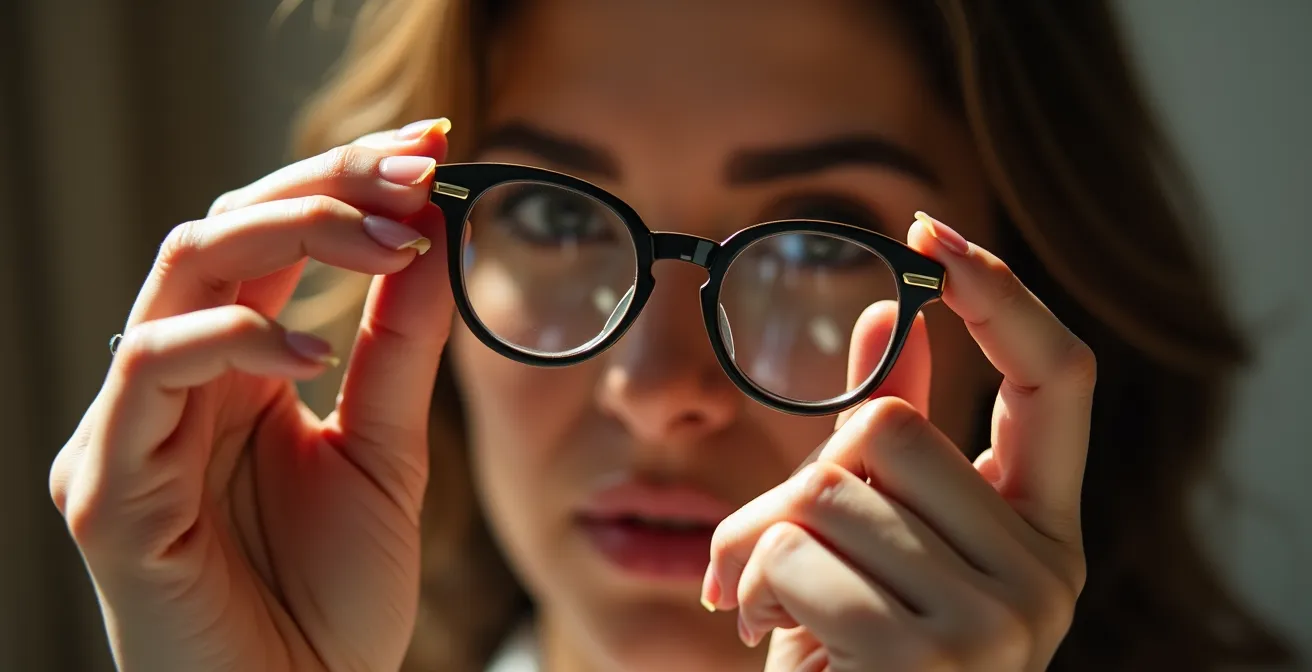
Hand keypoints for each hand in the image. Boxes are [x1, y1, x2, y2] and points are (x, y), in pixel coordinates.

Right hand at [49, 119, 453, 671]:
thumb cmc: (331, 598)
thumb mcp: (386, 449)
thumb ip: (398, 347)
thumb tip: (433, 232)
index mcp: (232, 370)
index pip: (270, 238)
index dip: (345, 178)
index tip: (435, 144)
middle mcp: (173, 384)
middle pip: (223, 229)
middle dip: (326, 183)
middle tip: (420, 166)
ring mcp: (132, 430)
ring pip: (179, 273)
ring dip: (292, 234)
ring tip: (391, 241)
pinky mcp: (109, 488)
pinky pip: (149, 372)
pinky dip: (235, 342)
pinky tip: (313, 354)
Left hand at [702, 214, 1093, 671]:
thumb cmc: (857, 654)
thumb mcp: (879, 541)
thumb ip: (895, 437)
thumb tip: (893, 309)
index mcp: (1044, 530)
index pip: (1060, 377)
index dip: (1003, 292)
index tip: (931, 228)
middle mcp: (1048, 573)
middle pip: (888, 433)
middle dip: (798, 483)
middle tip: (770, 553)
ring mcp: (1001, 622)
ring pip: (827, 489)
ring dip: (759, 544)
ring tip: (773, 606)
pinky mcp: (930, 660)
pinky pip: (792, 553)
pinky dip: (750, 586)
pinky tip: (776, 641)